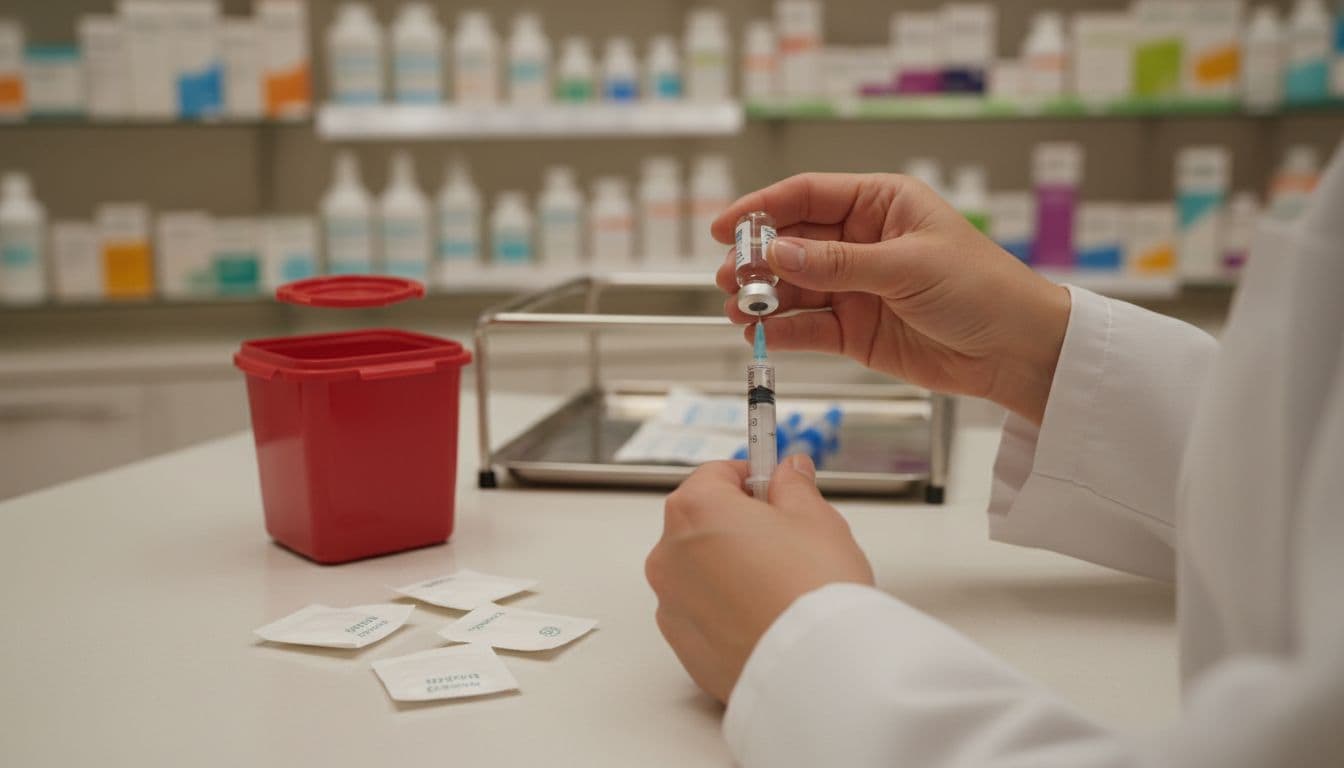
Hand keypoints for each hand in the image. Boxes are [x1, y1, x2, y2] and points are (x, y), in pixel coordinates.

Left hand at [645, 456, 873, 702]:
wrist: (815, 668)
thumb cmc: (813, 590)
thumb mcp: (815, 518)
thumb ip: (794, 487)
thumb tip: (789, 472)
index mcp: (695, 510)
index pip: (716, 474)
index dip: (753, 478)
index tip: (778, 488)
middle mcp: (669, 554)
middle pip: (702, 522)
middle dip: (740, 524)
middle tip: (788, 540)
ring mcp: (670, 603)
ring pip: (700, 569)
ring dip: (730, 567)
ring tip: (780, 585)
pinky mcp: (682, 644)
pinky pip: (702, 612)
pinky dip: (726, 608)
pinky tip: (765, 615)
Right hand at [714, 173, 1070, 423]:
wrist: (1016, 349)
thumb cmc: (982, 288)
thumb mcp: (908, 266)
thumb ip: (839, 262)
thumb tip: (780, 253)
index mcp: (880, 205)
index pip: (807, 196)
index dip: (762, 208)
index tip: (726, 226)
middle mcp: (862, 242)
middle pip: (792, 242)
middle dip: (757, 258)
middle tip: (730, 276)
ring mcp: (855, 287)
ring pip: (793, 286)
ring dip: (762, 297)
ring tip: (737, 307)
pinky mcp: (855, 330)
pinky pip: (807, 326)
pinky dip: (782, 331)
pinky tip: (759, 334)